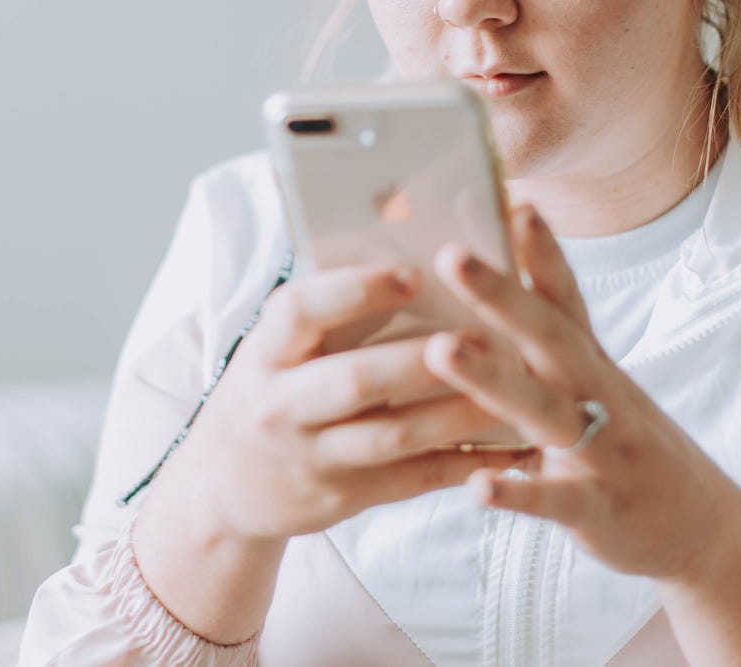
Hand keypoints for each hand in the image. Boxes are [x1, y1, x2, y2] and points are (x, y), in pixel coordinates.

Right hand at [146, 261, 536, 544]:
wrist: (223, 486)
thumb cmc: (269, 391)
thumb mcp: (274, 349)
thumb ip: (328, 311)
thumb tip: (406, 242)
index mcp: (264, 353)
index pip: (299, 311)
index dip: (354, 290)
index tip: (411, 272)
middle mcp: (280, 406)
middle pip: (356, 379)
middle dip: (425, 358)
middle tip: (487, 332)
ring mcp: (312, 458)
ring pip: (395, 435)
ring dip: (460, 410)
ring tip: (517, 383)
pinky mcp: (344, 498)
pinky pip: (415, 480)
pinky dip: (469, 463)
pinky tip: (515, 447)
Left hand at [420, 202, 740, 583]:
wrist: (704, 530)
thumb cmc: (626, 447)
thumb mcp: (593, 391)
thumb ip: (543, 351)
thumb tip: (482, 296)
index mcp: (592, 365)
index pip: (566, 299)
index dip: (542, 252)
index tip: (514, 200)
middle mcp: (601, 397)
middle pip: (550, 338)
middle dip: (501, 295)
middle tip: (451, 253)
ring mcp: (604, 453)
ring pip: (546, 411)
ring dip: (493, 379)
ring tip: (442, 349)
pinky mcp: (600, 512)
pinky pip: (557, 500)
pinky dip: (520, 493)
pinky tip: (478, 486)